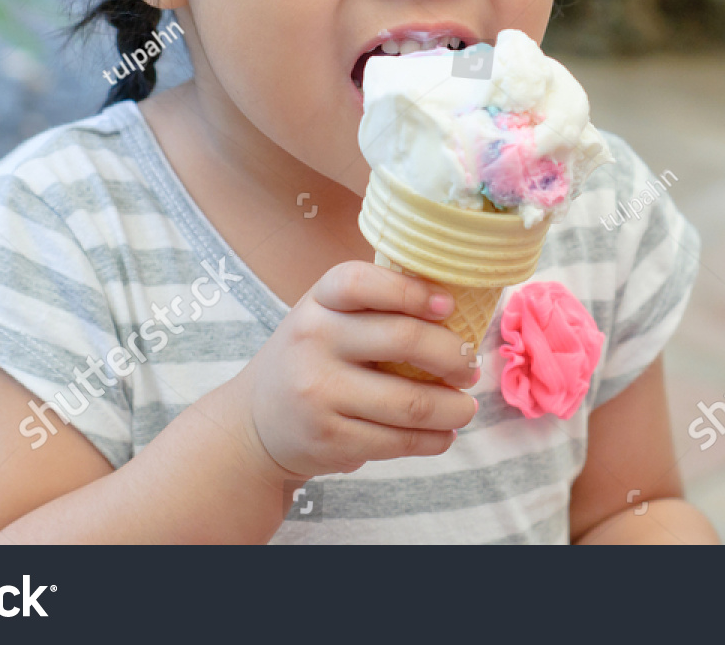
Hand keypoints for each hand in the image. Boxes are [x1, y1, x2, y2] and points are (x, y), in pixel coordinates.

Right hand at [239, 261, 479, 477]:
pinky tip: (444, 433)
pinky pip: (398, 441)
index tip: (449, 306)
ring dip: (453, 407)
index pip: (362, 282)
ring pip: (411, 401)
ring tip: (466, 407)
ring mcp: (319, 393)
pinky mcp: (330, 440)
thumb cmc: (313, 359)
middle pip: (404, 339)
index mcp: (318, 302)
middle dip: (454, 356)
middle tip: (470, 367)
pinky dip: (434, 439)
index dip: (411, 290)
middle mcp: (313, 342)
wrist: (254, 423)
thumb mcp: (328, 320)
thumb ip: (377, 310)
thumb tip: (460, 314)